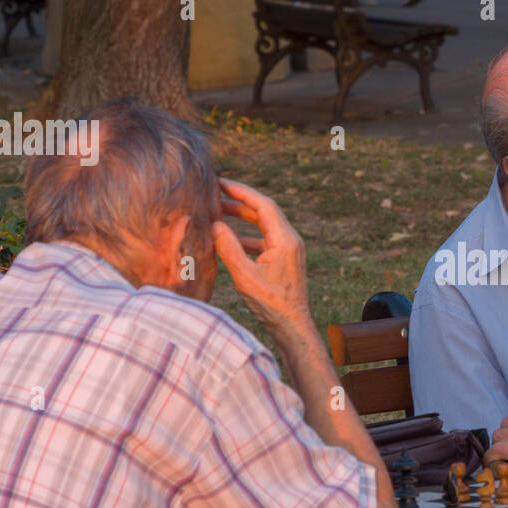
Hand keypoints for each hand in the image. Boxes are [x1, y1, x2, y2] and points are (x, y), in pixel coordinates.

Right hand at [211, 177, 311, 335]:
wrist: (292, 325)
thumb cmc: (270, 303)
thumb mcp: (244, 275)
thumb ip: (228, 248)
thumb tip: (215, 225)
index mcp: (285, 239)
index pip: (263, 205)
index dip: (241, 191)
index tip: (221, 183)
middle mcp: (290, 240)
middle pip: (264, 211)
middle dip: (240, 201)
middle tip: (217, 192)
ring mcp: (289, 249)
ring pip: (264, 225)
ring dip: (243, 218)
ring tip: (219, 212)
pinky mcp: (285, 259)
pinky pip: (265, 240)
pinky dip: (247, 236)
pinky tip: (230, 239)